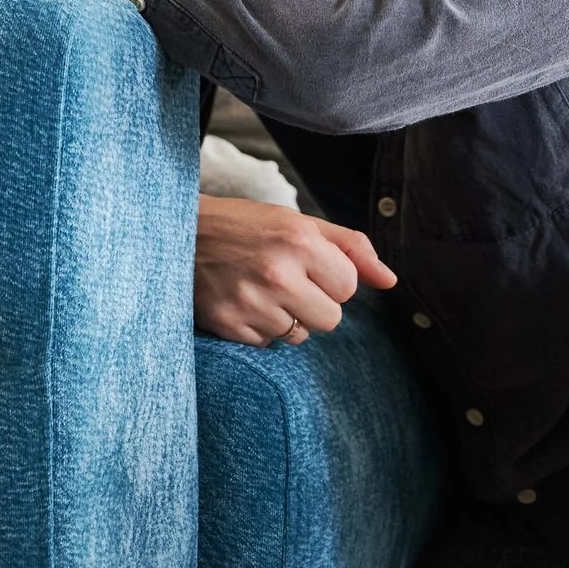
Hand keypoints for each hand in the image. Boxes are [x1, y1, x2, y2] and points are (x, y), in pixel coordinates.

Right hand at [193, 195, 397, 345]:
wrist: (177, 233)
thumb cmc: (245, 226)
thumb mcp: (298, 223)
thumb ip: (351, 248)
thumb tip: (390, 281)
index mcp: (300, 241)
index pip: (349, 286)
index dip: (330, 277)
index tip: (304, 263)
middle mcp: (277, 274)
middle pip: (331, 319)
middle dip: (314, 302)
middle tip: (284, 279)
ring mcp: (251, 303)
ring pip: (300, 335)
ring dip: (286, 317)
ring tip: (260, 289)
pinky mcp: (229, 325)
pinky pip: (268, 344)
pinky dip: (259, 327)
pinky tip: (243, 301)